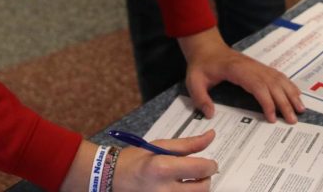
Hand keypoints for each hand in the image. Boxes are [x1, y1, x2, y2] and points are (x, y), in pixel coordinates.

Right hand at [60, 133, 217, 191]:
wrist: (111, 178)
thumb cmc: (136, 159)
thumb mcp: (160, 146)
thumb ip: (188, 144)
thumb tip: (211, 136)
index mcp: (163, 168)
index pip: (201, 169)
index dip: (210, 165)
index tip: (209, 162)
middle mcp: (164, 190)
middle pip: (203, 189)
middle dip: (205, 179)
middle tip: (198, 172)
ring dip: (196, 189)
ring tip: (187, 181)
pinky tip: (178, 187)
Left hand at [178, 28, 303, 123]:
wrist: (206, 47)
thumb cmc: (201, 65)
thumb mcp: (193, 81)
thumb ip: (200, 98)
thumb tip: (210, 114)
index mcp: (236, 70)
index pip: (257, 85)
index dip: (267, 101)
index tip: (272, 118)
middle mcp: (251, 66)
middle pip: (272, 84)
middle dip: (284, 102)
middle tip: (293, 120)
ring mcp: (256, 66)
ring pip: (278, 79)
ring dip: (290, 93)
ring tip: (300, 109)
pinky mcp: (258, 67)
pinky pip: (277, 75)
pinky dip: (288, 85)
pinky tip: (296, 94)